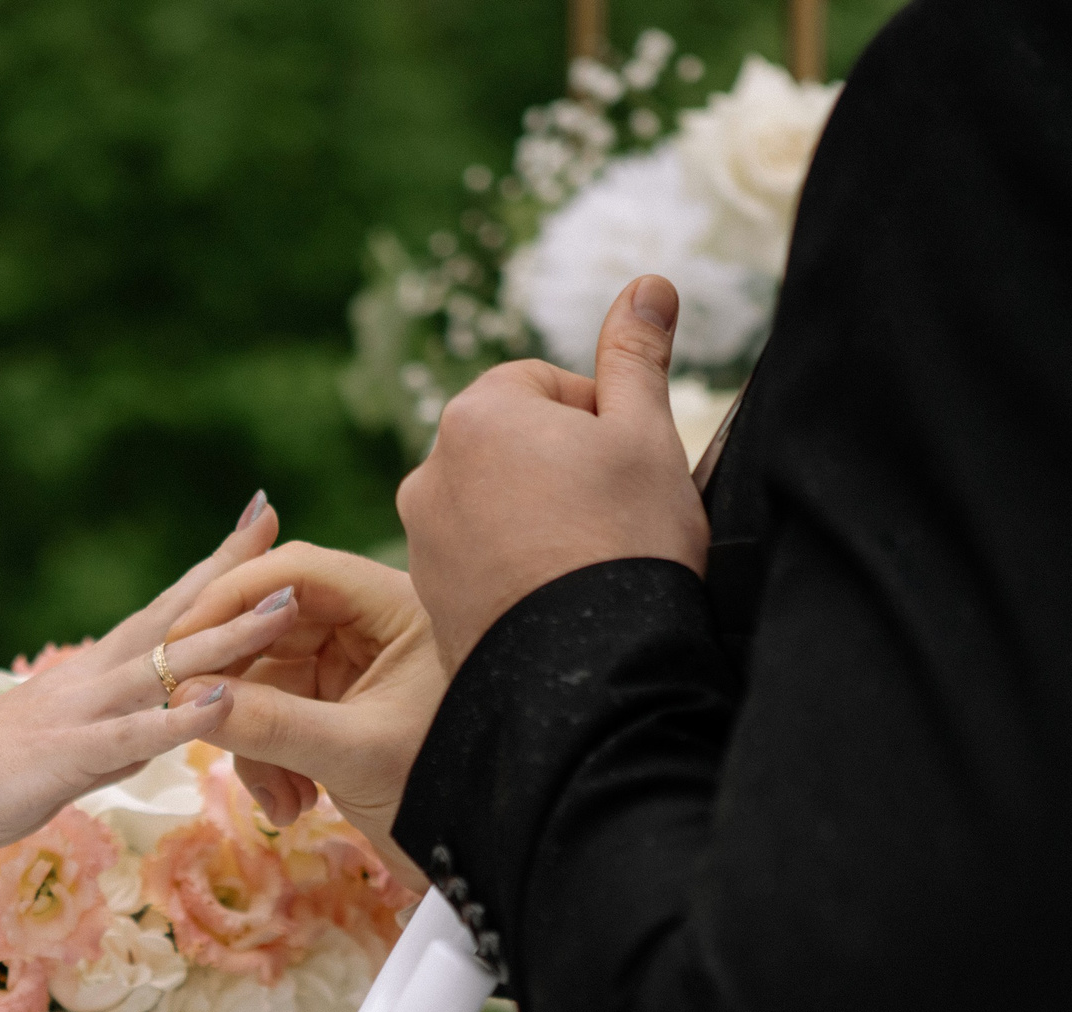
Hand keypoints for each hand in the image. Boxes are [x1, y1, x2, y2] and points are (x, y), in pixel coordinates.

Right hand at [0, 500, 293, 871]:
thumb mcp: (59, 755)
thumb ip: (111, 740)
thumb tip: (155, 735)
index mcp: (87, 678)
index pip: (160, 614)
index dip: (209, 573)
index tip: (254, 526)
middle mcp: (86, 681)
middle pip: (168, 616)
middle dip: (228, 572)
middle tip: (275, 517)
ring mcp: (75, 714)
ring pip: (163, 668)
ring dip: (226, 636)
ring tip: (285, 604)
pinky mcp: (61, 759)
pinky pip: (129, 736)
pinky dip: (178, 719)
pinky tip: (223, 702)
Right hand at [166, 544, 442, 884]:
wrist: (494, 852)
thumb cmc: (449, 791)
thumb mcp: (355, 754)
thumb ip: (271, 724)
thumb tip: (189, 697)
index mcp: (395, 608)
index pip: (297, 573)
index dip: (231, 601)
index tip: (181, 644)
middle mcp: (374, 627)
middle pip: (271, 626)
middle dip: (238, 687)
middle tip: (195, 719)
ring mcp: (357, 669)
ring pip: (268, 681)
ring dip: (256, 741)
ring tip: (279, 802)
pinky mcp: (344, 710)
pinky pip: (282, 718)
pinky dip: (274, 761)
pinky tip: (292, 806)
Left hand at [398, 275, 707, 675]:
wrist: (589, 668)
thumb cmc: (626, 543)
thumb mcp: (648, 435)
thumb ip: (639, 355)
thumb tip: (649, 283)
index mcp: (478, 414)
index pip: (545, 385)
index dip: (600, 419)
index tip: (626, 467)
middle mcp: (430, 471)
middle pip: (514, 444)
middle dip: (563, 468)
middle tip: (612, 516)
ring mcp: (423, 539)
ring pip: (496, 502)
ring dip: (539, 516)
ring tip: (585, 558)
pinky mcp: (428, 596)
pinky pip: (479, 559)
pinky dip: (515, 567)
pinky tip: (555, 593)